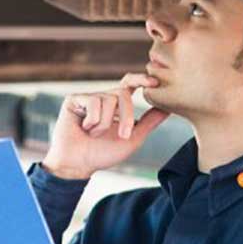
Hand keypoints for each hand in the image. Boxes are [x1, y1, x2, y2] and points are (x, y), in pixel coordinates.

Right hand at [42, 73, 169, 179]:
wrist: (77, 164)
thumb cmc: (102, 154)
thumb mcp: (133, 138)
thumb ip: (149, 122)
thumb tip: (168, 108)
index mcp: (116, 105)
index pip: (130, 84)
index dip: (141, 79)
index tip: (154, 83)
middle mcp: (102, 98)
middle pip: (123, 93)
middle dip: (127, 115)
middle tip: (124, 135)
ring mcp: (88, 98)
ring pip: (108, 101)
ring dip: (105, 124)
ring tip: (93, 135)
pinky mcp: (74, 99)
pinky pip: (93, 103)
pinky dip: (93, 121)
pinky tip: (84, 129)